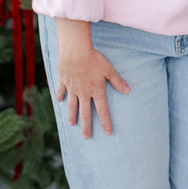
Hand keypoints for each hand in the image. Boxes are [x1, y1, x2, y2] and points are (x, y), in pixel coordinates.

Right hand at [53, 19, 129, 138]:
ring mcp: (72, 88)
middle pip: (85, 113)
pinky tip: (59, 102)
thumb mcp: (108, 69)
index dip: (106, 122)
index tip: (108, 133)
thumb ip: (117, 81)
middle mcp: (83, 93)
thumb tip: (128, 91)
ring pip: (72, 105)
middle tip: (86, 137)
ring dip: (72, 116)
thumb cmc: (94, 59)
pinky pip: (61, 91)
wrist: (75, 51)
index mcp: (96, 91)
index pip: (102, 110)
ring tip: (72, 124)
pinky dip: (60, 96)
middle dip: (86, 126)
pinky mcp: (64, 81)